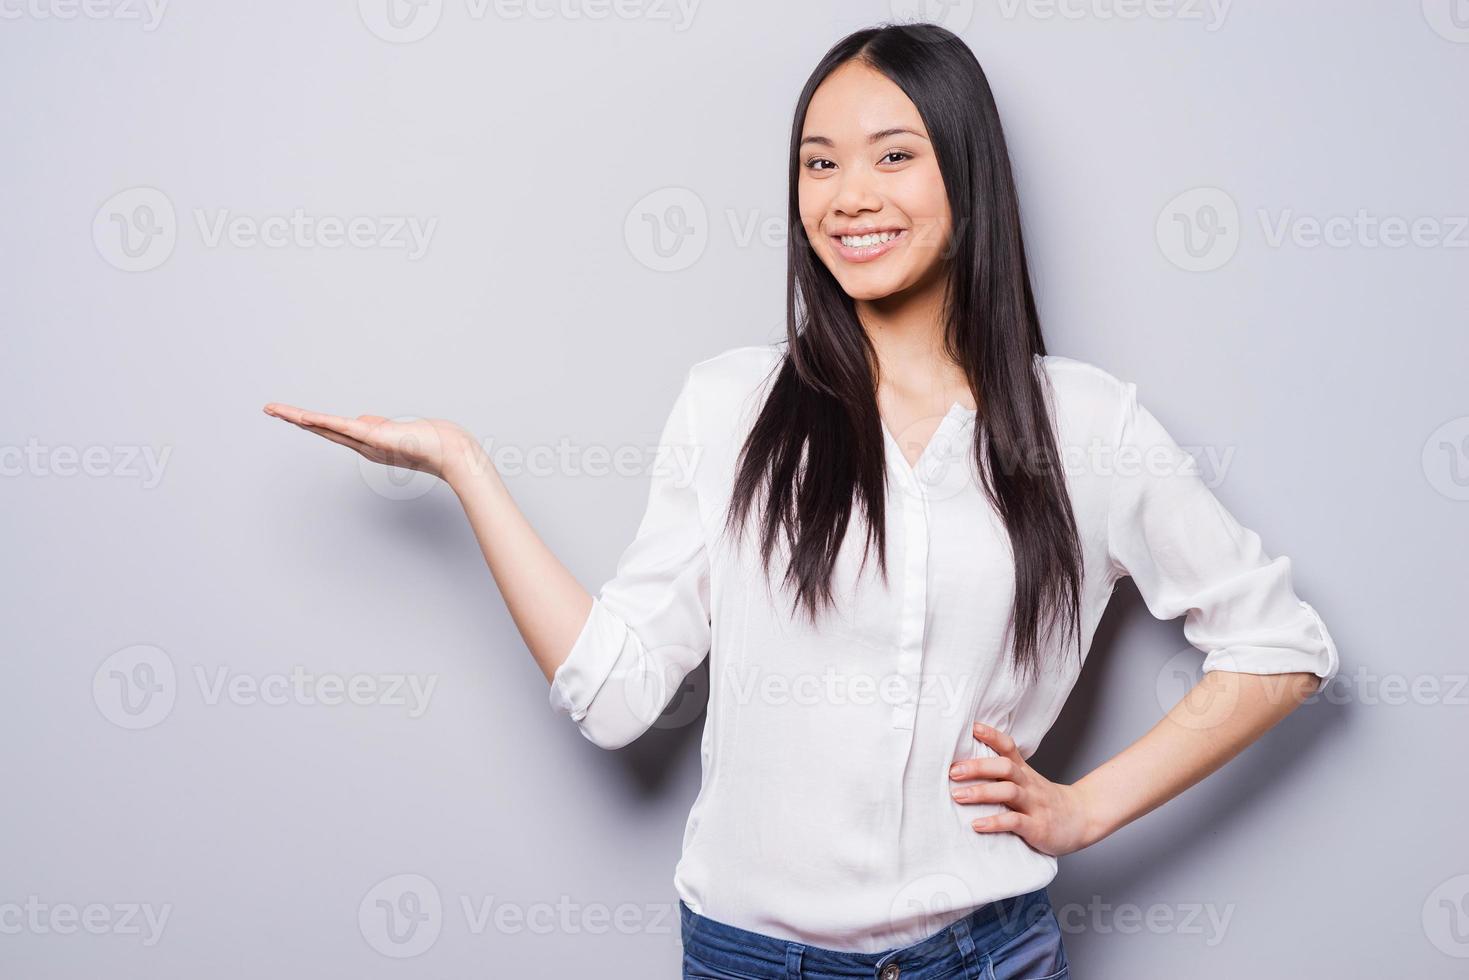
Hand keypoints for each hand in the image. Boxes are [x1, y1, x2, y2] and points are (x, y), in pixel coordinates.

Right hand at [263, 403, 484, 483]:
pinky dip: (327, 423)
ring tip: (278, 410)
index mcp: (367, 443)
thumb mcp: (398, 431)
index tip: (287, 414)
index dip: (308, 422)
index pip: (332, 430)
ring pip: (330, 429)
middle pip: (322, 429)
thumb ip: (378, 426)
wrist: (451, 454)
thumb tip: (363, 421)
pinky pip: (348, 429)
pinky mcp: (378, 439)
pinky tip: (309, 418)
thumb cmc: (431, 442)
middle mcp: (364, 446)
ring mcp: (370, 443)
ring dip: (302, 419)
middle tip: (269, 409)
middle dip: (294, 419)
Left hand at [948, 721, 1094, 856]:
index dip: (992, 736)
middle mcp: (1029, 785)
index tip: (971, 727)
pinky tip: (977, 824)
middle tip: (953, 770)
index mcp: (1025, 772)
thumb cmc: (1045, 801)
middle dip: (978, 767)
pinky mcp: (1038, 827)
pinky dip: (995, 822)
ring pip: (1009, 792)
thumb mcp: (1028, 781)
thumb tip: (965, 764)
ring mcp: (1035, 805)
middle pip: (1005, 768)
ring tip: (957, 796)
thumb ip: (1003, 773)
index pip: (1009, 747)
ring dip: (981, 793)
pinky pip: (1015, 822)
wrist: (1082, 819)